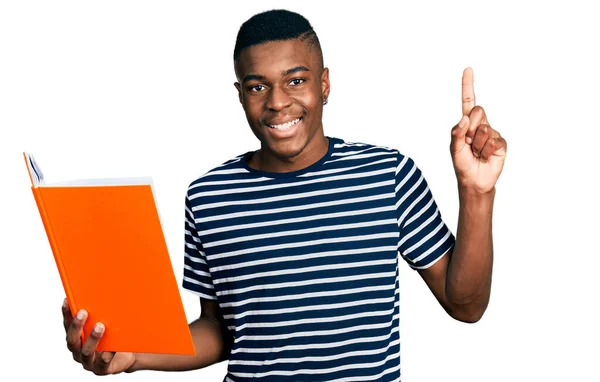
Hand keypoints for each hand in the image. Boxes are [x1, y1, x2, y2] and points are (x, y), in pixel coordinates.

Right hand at [62, 298, 135, 374]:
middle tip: (83, 312)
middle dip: (77, 325)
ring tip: (100, 326)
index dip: (66, 313)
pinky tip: (110, 349)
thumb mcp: (105, 323)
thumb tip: (104, 290)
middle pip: (72, 339)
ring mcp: (89, 361)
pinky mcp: (101, 369)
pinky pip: (103, 363)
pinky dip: (106, 355)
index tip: (67, 300)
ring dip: (92, 338)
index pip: (67, 325)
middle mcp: (78, 350)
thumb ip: (100, 313)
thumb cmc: (112, 338)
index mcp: (76, 338)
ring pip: (86, 351)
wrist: (125, 357)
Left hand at [450, 67, 506, 192]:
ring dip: (477, 145)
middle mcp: (480, 124)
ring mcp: (492, 132)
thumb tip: (464, 118)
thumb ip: (456, 133)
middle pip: (478, 111)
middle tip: (469, 144)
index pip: (468, 101)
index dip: (468, 85)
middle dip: (471, 128)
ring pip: (485, 129)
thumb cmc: (462, 164)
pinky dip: (487, 151)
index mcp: (467, 123)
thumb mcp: (454, 149)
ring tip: (477, 153)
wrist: (475, 181)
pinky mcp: (501, 143)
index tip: (468, 69)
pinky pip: (494, 141)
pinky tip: (486, 156)